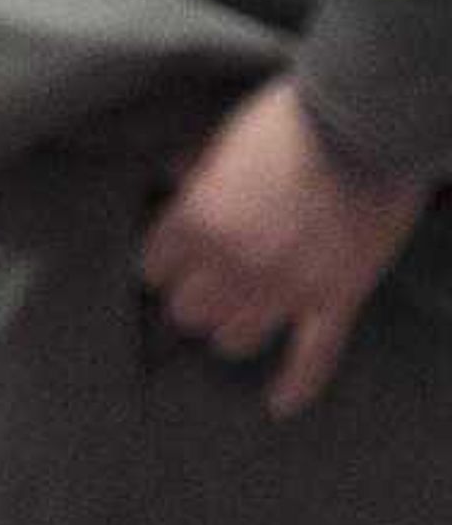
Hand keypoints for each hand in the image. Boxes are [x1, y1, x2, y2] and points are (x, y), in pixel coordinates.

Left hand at [138, 75, 425, 417]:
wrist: (369, 118)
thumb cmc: (294, 119)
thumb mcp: (227, 134)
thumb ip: (197, 166)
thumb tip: (172, 173)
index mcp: (196, 224)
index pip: (154, 270)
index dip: (165, 264)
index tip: (174, 259)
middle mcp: (231, 266)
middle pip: (189, 313)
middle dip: (196, 300)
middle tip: (209, 288)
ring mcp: (285, 288)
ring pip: (235, 340)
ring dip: (234, 329)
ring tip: (241, 317)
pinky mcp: (336, 298)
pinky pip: (313, 357)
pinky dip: (297, 383)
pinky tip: (280, 406)